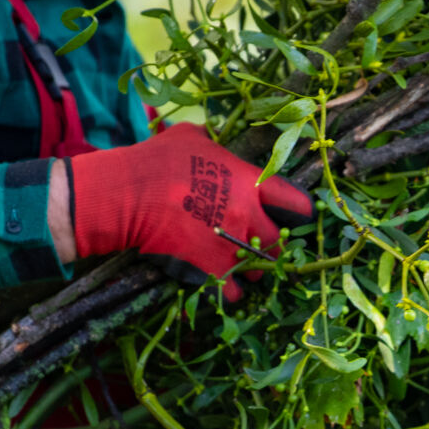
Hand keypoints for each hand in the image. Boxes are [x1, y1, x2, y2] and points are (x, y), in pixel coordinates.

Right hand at [61, 123, 313, 300]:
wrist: (130, 193)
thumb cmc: (158, 159)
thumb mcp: (189, 137)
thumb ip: (210, 141)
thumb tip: (210, 137)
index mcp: (249, 183)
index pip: (295, 202)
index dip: (298, 210)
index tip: (296, 216)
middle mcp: (248, 215)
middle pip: (279, 241)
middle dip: (272, 245)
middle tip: (259, 244)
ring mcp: (231, 243)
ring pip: (260, 268)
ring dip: (253, 268)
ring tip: (241, 265)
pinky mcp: (212, 267)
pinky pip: (234, 290)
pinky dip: (232, 291)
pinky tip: (226, 287)